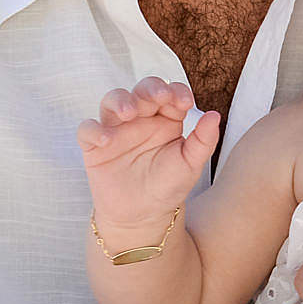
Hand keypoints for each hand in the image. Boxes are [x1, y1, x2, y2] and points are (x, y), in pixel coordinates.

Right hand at [77, 78, 218, 228]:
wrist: (144, 214)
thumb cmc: (169, 185)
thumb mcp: (191, 164)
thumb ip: (203, 140)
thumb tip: (215, 115)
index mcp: (166, 119)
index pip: (170, 95)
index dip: (177, 92)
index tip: (185, 102)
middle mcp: (141, 119)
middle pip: (142, 91)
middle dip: (150, 89)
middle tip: (159, 97)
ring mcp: (117, 129)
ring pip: (112, 101)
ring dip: (120, 101)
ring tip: (129, 113)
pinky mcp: (95, 145)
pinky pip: (87, 129)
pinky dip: (93, 130)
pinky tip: (106, 139)